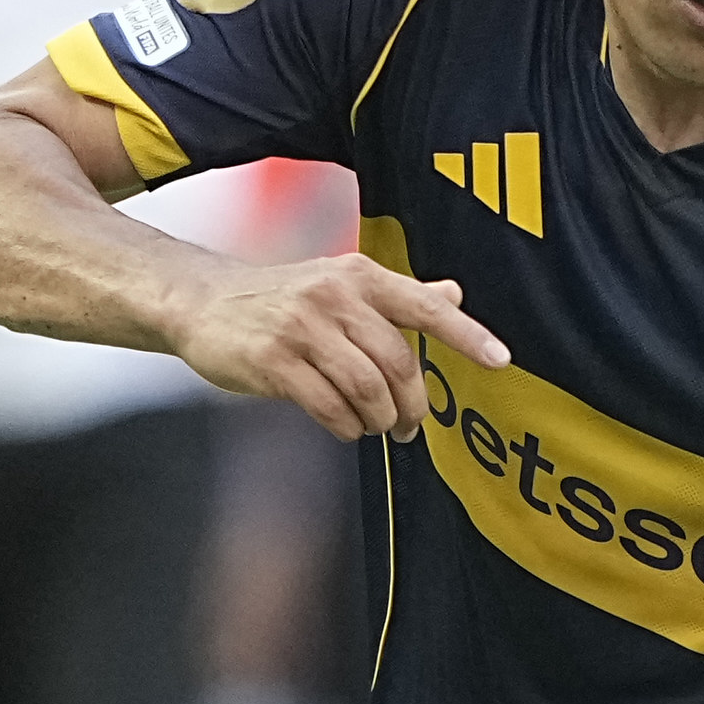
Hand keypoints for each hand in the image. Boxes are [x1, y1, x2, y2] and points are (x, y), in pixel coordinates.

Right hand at [170, 254, 507, 443]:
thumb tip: (453, 291)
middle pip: (398, 362)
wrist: (202, 302)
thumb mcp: (340, 284)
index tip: (501, 360)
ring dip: (378, 420)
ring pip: (366, 389)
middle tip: (407, 427)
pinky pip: (328, 407)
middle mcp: (334, 295)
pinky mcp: (272, 361)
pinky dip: (345, 427)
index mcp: (359, 276)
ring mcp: (301, 327)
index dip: (467, 334)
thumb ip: (396, 296)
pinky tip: (343, 427)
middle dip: (411, 405)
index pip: (425, 305)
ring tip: (375, 427)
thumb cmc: (280, 298)